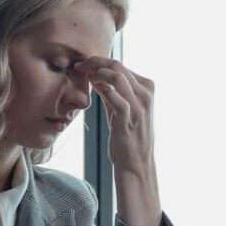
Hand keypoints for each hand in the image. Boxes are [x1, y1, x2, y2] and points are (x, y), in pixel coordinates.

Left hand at [74, 56, 154, 175]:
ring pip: (117, 76)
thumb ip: (110, 92)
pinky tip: (92, 91)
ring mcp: (139, 106)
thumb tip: (94, 74)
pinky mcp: (129, 118)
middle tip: (79, 67)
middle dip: (94, 62)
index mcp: (147, 88)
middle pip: (118, 66)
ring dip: (96, 73)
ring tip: (84, 78)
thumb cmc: (128, 136)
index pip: (121, 65)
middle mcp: (146, 94)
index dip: (99, 62)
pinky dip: (102, 90)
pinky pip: (115, 96)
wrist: (136, 163)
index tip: (83, 65)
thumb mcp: (120, 109)